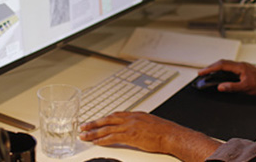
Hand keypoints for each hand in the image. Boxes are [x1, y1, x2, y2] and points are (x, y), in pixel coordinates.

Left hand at [79, 111, 219, 159]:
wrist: (172, 134)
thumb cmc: (165, 131)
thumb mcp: (150, 123)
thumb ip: (140, 124)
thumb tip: (136, 128)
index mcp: (135, 114)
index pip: (115, 115)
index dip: (103, 119)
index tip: (96, 121)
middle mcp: (130, 118)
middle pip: (107, 120)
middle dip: (94, 123)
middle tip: (83, 126)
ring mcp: (129, 126)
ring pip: (106, 128)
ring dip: (94, 132)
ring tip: (84, 136)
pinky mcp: (130, 135)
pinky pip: (112, 137)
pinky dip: (102, 139)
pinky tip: (96, 142)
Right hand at [198, 60, 255, 94]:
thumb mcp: (245, 88)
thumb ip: (232, 87)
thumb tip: (220, 87)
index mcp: (240, 67)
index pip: (221, 65)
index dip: (210, 68)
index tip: (202, 72)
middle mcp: (240, 64)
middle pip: (222, 62)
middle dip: (211, 67)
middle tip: (202, 72)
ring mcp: (242, 66)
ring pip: (226, 64)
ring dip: (216, 67)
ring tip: (209, 72)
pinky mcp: (244, 69)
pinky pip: (230, 66)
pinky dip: (222, 69)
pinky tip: (221, 73)